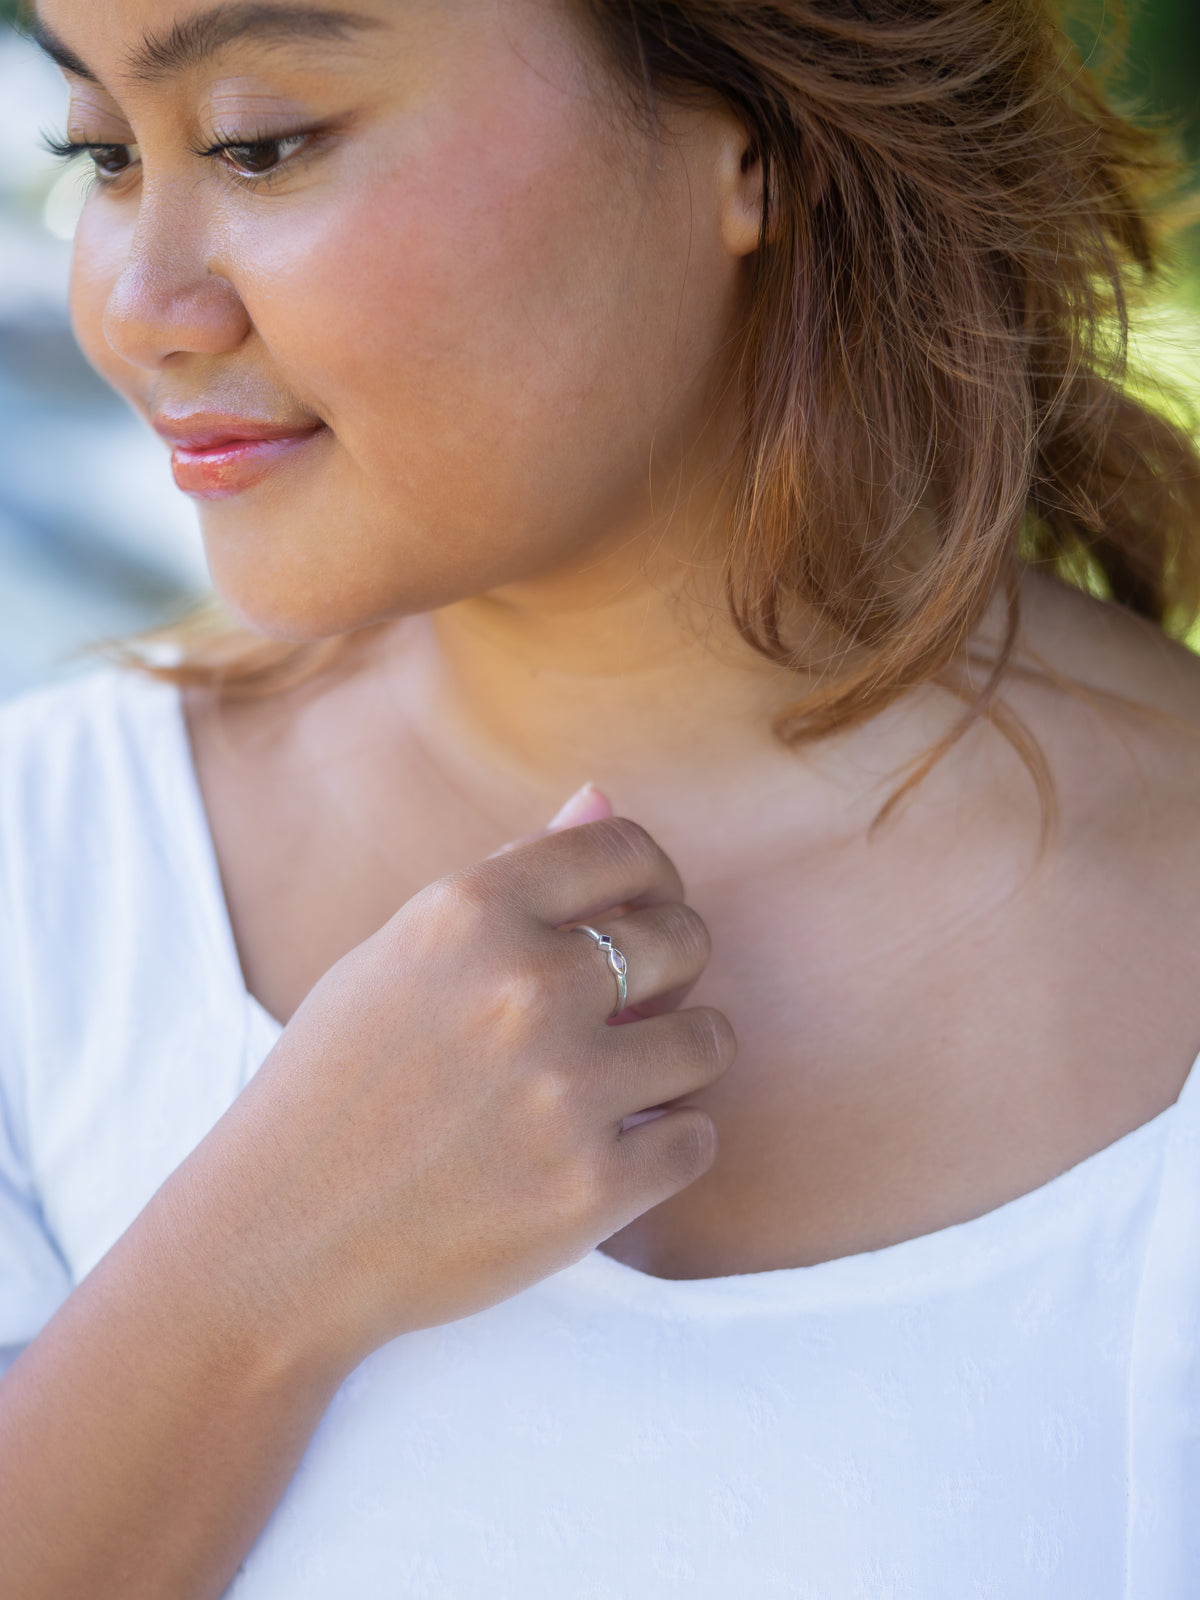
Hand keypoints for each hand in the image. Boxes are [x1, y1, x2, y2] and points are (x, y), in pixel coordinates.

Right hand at [173, 786, 733, 1368]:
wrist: (278, 1239)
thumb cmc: (337, 1084)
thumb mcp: (400, 953)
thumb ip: (511, 874)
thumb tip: (605, 796)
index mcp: (470, 911)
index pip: (626, 848)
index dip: (652, 879)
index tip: (642, 916)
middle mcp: (524, 987)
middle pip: (684, 939)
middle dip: (674, 970)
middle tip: (633, 1010)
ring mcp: (563, 1091)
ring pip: (708, 1041)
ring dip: (679, 1060)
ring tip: (621, 1082)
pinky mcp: (590, 1191)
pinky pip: (696, 1140)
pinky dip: (666, 1147)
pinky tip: (609, 1150)